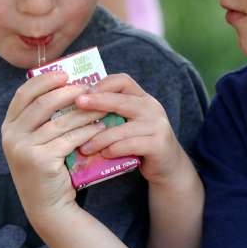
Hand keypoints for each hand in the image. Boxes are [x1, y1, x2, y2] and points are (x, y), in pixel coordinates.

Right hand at [1, 72, 108, 221]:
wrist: (47, 205)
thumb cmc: (47, 169)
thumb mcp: (36, 141)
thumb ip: (42, 118)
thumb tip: (68, 86)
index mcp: (8, 126)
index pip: (23, 94)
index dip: (44, 80)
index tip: (65, 73)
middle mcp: (11, 136)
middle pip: (42, 104)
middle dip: (67, 92)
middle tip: (88, 88)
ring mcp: (23, 148)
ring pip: (59, 122)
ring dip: (83, 112)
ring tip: (101, 106)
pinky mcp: (40, 160)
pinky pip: (69, 139)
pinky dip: (87, 131)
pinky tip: (101, 127)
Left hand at [72, 73, 193, 187]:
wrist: (169, 166)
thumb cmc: (142, 143)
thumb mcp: (130, 123)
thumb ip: (113, 114)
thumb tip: (77, 108)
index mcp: (143, 98)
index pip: (123, 81)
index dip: (102, 84)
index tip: (83, 92)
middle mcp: (152, 108)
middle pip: (122, 100)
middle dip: (97, 101)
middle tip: (77, 104)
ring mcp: (157, 126)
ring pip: (122, 128)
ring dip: (100, 138)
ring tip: (84, 147)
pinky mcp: (158, 145)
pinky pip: (130, 145)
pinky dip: (114, 149)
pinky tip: (103, 154)